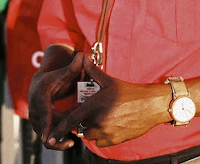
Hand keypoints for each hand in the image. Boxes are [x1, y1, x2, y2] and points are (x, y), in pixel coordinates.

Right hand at [28, 50, 83, 149]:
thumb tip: (83, 56)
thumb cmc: (54, 78)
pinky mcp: (38, 128)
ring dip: (61, 137)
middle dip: (63, 130)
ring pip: (46, 137)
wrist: (40, 84)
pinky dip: (59, 140)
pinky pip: (48, 140)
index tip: (48, 139)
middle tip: (77, 132)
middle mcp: (34, 110)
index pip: (44, 113)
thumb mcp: (64, 72)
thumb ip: (74, 66)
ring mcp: (35, 120)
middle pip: (48, 127)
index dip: (46, 126)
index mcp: (40, 96)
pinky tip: (70, 140)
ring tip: (74, 137)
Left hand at [48, 55, 168, 147]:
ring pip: (91, 135)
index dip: (59, 130)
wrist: (149, 106)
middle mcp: (98, 121)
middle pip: (81, 127)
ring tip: (100, 117)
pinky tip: (109, 124)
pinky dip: (101, 136)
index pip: (71, 120)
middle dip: (83, 122)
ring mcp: (107, 133)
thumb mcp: (109, 81)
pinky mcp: (115, 140)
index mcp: (94, 106)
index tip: (50, 137)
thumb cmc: (129, 92)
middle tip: (91, 112)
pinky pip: (101, 142)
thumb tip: (83, 58)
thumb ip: (93, 72)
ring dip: (91, 129)